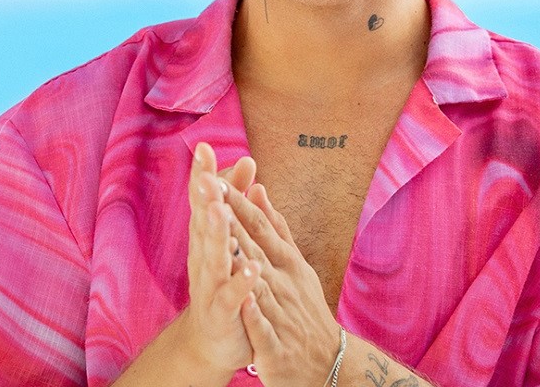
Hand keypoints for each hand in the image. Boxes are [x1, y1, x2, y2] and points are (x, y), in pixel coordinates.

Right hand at [181, 142, 261, 374]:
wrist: (214, 341)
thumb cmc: (223, 279)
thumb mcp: (229, 237)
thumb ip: (238, 199)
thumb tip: (247, 161)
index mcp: (206, 237)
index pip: (204, 200)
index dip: (202, 175)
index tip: (203, 147)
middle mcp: (203, 257)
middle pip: (203, 223)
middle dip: (203, 200)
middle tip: (204, 176)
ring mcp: (211, 285)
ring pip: (215, 256)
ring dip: (217, 235)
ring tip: (220, 212)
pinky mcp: (222, 312)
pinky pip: (233, 296)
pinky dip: (241, 282)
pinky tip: (251, 268)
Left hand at [222, 182, 341, 386]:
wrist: (327, 362)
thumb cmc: (304, 308)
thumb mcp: (293, 262)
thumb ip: (274, 226)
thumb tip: (259, 188)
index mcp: (285, 262)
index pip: (258, 227)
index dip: (237, 203)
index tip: (216, 177)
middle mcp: (284, 282)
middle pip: (254, 247)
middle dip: (232, 219)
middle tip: (212, 191)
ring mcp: (281, 313)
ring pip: (258, 283)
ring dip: (241, 261)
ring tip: (222, 237)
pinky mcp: (276, 345)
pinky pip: (264, 327)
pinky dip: (255, 313)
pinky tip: (243, 299)